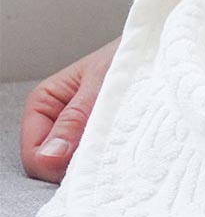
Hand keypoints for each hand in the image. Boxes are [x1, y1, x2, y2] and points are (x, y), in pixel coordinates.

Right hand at [20, 36, 119, 183]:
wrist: (159, 51)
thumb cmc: (129, 58)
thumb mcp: (102, 84)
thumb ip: (75, 119)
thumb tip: (48, 156)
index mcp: (43, 102)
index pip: (33, 154)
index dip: (56, 164)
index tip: (87, 158)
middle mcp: (54, 120)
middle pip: (50, 165)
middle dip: (75, 164)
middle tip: (108, 151)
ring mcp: (75, 131)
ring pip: (71, 165)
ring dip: (94, 161)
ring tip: (119, 143)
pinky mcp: (97, 137)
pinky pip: (93, 158)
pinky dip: (106, 158)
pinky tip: (124, 147)